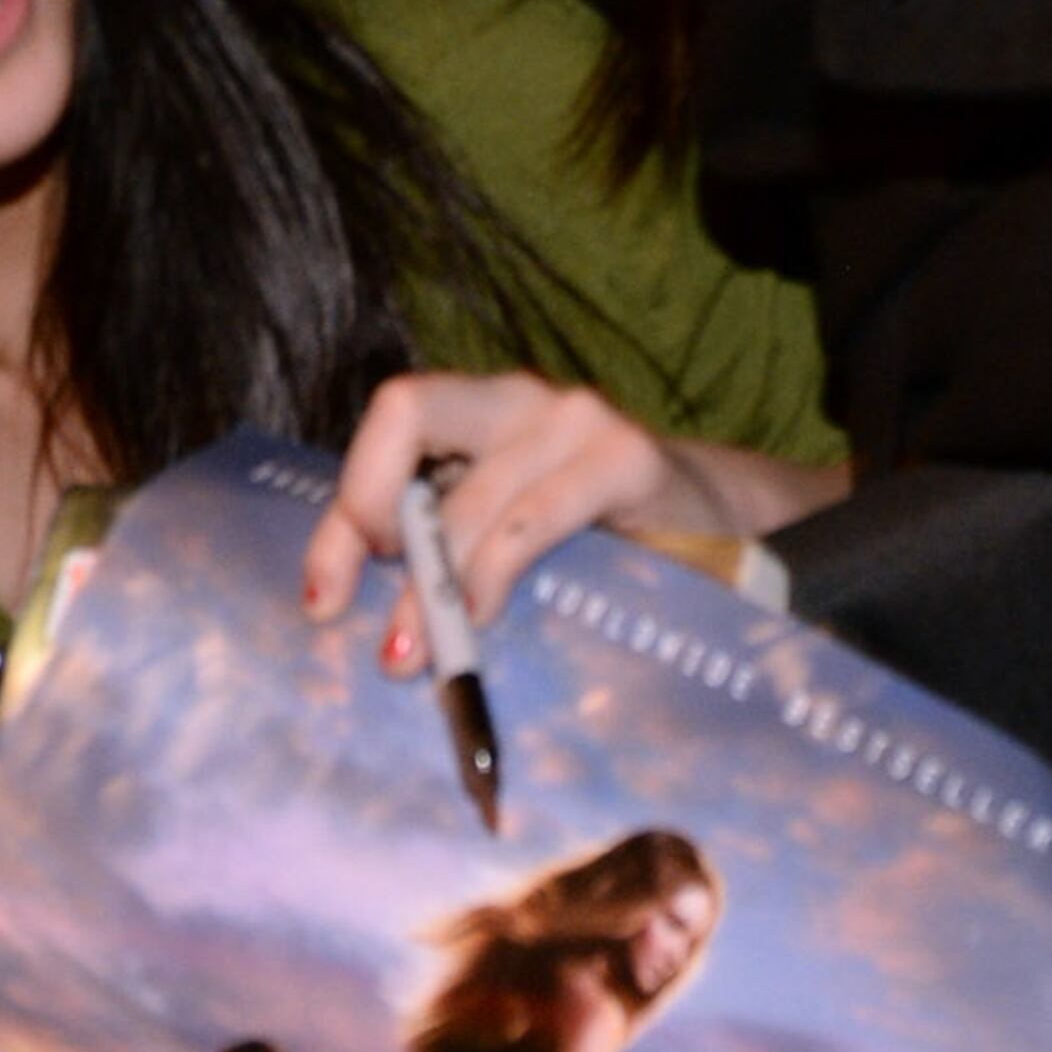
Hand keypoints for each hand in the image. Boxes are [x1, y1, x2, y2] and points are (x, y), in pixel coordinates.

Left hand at [302, 372, 773, 642]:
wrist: (728, 531)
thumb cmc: (602, 545)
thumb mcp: (512, 540)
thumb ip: (451, 555)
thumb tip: (367, 628)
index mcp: (478, 410)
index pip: (387, 425)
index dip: (340, 510)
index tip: (322, 597)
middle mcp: (517, 396)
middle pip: (405, 408)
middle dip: (364, 513)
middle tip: (362, 608)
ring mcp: (574, 418)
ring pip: (468, 491)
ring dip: (430, 584)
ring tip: (414, 655)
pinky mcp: (626, 455)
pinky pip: (533, 518)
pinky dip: (493, 573)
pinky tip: (484, 615)